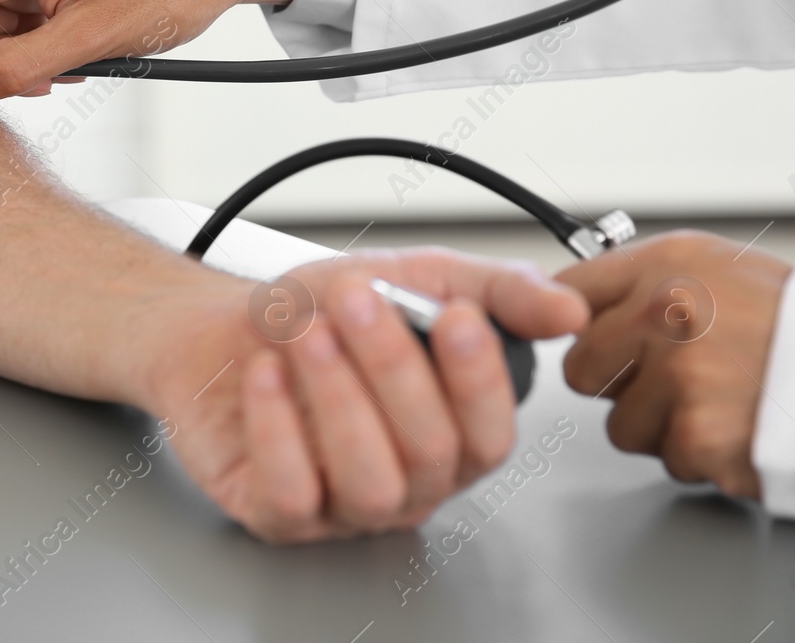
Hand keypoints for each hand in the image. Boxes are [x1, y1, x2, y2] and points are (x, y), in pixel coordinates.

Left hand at [135, 248, 587, 541]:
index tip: (451, 314)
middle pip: (428, 451)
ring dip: (337, 394)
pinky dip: (278, 428)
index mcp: (455, 437)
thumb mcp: (417, 279)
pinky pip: (291, 494)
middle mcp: (409, 483)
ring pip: (368, 479)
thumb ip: (499, 293)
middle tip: (351, 298)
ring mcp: (344, 506)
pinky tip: (266, 375)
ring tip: (304, 330)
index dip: (477, 380)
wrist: (222, 325)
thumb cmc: (326, 312)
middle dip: (390, 365)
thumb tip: (572, 309)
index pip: (490, 434)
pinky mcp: (277, 514)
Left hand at [559, 230, 790, 497]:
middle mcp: (664, 316)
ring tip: (716, 400)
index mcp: (665, 266)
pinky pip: (667, 458)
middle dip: (619, 382)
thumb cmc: (793, 322)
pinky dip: (700, 455)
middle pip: (580, 369)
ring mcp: (679, 379)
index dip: (571, 320)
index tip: (579, 334)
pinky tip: (735, 426)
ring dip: (661, 425)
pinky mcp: (697, 437)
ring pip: (620, 425)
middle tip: (673, 376)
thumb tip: (571, 302)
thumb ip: (641, 281)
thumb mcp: (714, 266)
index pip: (568, 291)